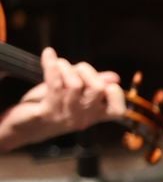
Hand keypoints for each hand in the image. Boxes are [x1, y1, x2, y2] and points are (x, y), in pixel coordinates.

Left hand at [0, 49, 124, 151]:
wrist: (25, 126)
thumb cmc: (52, 108)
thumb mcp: (76, 95)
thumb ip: (94, 85)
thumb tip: (115, 77)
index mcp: (95, 116)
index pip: (118, 110)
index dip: (115, 93)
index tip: (102, 82)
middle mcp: (84, 118)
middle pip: (97, 88)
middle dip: (87, 70)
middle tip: (75, 68)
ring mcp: (66, 116)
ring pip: (75, 84)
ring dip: (65, 67)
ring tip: (58, 64)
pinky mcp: (47, 112)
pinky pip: (54, 85)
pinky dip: (51, 66)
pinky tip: (48, 55)